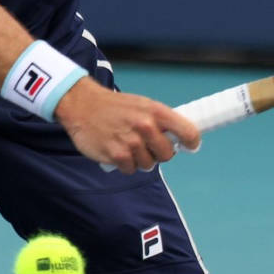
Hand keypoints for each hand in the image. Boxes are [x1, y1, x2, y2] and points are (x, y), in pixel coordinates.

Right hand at [52, 78, 200, 172]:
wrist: (82, 105)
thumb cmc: (115, 106)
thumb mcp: (142, 104)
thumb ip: (160, 120)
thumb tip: (179, 138)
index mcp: (156, 111)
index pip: (188, 132)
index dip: (191, 143)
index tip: (189, 146)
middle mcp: (146, 126)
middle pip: (167, 154)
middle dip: (159, 153)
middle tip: (147, 146)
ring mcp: (131, 142)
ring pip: (148, 164)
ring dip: (139, 159)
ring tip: (127, 145)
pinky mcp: (117, 155)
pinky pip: (130, 169)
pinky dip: (125, 164)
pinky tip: (117, 151)